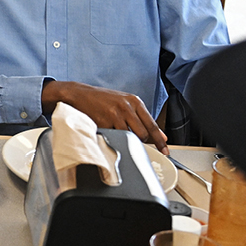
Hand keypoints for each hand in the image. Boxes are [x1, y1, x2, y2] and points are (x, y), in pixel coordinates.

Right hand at [42, 80, 167, 153]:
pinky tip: (105, 126)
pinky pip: (113, 136)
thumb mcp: (126, 104)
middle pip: (142, 134)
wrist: (80, 94)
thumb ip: (142, 118)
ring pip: (128, 137)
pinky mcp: (103, 121)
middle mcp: (126, 107)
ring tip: (115, 128)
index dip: (159, 140)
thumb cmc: (103, 100)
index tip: (165, 151)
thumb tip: (160, 135)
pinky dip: (111, 135)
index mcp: (134, 101)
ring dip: (124, 138)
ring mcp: (115, 114)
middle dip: (139, 140)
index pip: (152, 124)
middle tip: (131, 138)